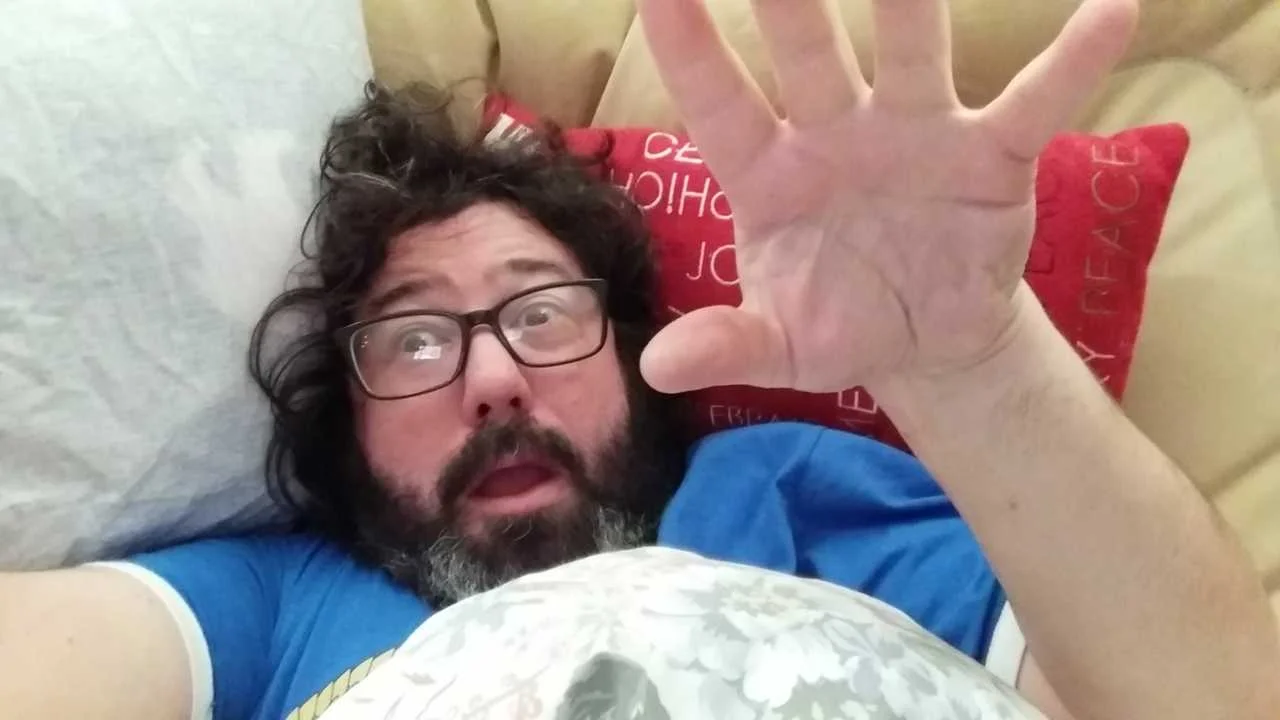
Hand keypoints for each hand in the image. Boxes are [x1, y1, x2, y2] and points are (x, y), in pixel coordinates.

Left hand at [636, 0, 1137, 393]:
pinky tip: (1112, 12)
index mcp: (768, 173)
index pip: (718, 99)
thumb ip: (725, 345)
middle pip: (808, 47)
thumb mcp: (780, 345)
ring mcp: (914, 134)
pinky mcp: (990, 157)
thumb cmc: (838, 326)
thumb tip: (656, 367)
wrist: (926, 345)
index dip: (688, 45)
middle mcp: (834, 132)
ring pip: (909, 48)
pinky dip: (1072, 64)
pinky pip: (1034, 104)